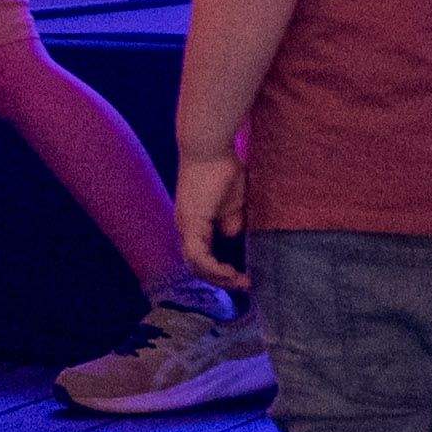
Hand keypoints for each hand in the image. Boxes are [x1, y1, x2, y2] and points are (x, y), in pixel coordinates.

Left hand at [174, 150, 248, 290]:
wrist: (210, 147)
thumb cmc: (223, 168)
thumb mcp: (234, 203)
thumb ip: (232, 221)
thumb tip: (232, 236)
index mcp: (195, 224)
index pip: (202, 257)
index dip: (221, 271)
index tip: (245, 277)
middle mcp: (186, 227)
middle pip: (197, 266)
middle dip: (221, 280)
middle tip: (244, 284)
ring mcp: (186, 225)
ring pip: (195, 265)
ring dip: (218, 277)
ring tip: (239, 280)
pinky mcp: (191, 221)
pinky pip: (197, 255)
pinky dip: (212, 268)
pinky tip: (230, 272)